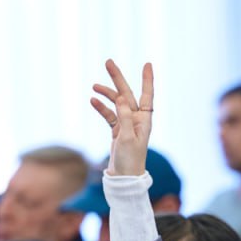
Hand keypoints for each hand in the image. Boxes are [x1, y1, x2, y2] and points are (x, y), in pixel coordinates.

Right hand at [89, 59, 153, 177]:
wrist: (124, 178)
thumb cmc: (130, 160)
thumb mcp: (127, 138)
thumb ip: (125, 117)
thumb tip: (121, 98)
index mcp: (144, 120)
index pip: (147, 95)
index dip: (147, 79)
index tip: (147, 64)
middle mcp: (136, 120)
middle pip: (127, 94)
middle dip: (118, 78)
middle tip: (108, 62)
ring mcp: (126, 124)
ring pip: (116, 103)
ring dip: (106, 93)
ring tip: (94, 86)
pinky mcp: (117, 131)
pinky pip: (109, 115)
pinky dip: (102, 108)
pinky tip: (93, 101)